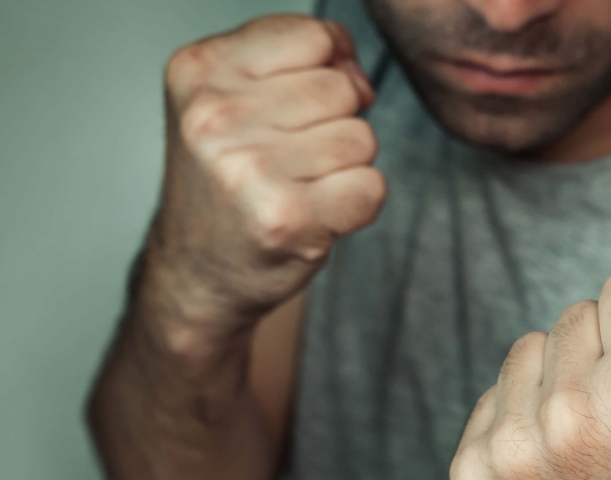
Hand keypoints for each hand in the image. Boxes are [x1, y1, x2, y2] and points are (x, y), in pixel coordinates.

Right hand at [141, 15, 385, 354]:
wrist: (197, 272)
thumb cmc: (227, 183)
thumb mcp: (233, 99)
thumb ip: (296, 62)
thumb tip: (358, 74)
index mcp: (199, 71)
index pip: (312, 35)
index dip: (329, 66)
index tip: (305, 102)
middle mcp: (215, 116)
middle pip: (341, 88)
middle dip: (335, 122)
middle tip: (293, 159)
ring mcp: (249, 169)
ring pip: (361, 138)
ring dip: (346, 167)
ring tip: (300, 187)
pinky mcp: (286, 218)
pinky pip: (372, 186)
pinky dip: (357, 204)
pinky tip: (316, 215)